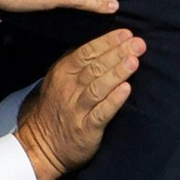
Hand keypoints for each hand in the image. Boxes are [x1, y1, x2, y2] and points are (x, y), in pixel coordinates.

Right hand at [14, 28, 144, 179]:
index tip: (126, 34)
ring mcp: (76, 109)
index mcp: (63, 72)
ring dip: (117, 73)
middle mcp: (68, 89)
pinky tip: (126, 89)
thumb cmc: (56, 107)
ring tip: (134, 61)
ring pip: (98, 87)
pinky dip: (114, 100)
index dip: (107, 42)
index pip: (86, 52)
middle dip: (118, 53)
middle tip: (139, 44)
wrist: (41, 145)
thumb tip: (102, 41)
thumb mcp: (58, 79)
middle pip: (95, 67)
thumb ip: (76, 61)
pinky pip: (101, 112)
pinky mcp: (86, 129)